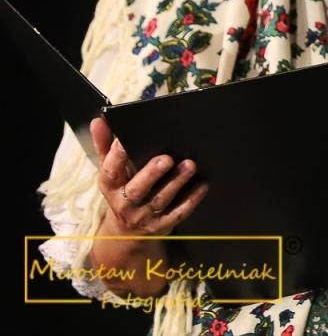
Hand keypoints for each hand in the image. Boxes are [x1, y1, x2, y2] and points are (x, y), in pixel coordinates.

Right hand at [93, 116, 205, 234]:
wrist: (126, 232)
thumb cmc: (121, 190)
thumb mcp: (111, 171)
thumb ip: (105, 146)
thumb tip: (98, 120)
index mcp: (111, 187)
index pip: (110, 173)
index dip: (116, 157)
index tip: (123, 141)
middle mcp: (125, 204)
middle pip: (137, 190)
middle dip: (151, 174)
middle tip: (167, 158)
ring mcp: (144, 216)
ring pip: (160, 200)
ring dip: (176, 183)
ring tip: (190, 165)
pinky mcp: (162, 225)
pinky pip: (178, 214)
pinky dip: (191, 200)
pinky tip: (202, 185)